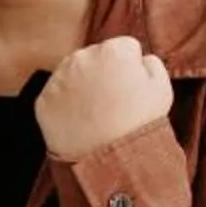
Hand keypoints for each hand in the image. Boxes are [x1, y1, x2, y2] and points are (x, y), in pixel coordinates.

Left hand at [35, 36, 172, 160]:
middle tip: (112, 101)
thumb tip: (141, 57)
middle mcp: (82, 57)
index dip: (130, 67)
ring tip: (96, 113)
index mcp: (113, 50)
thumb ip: (152, 63)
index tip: (131, 86)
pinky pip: (56, 95)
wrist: (109, 159)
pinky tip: (80, 121)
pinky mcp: (43, 99)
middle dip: (102, 73)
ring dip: (82, 86)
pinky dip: (65, 105)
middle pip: (95, 57)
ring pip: (73, 74)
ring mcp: (59, 78)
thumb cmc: (139, 124)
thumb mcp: (162, 89)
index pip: (124, 47)